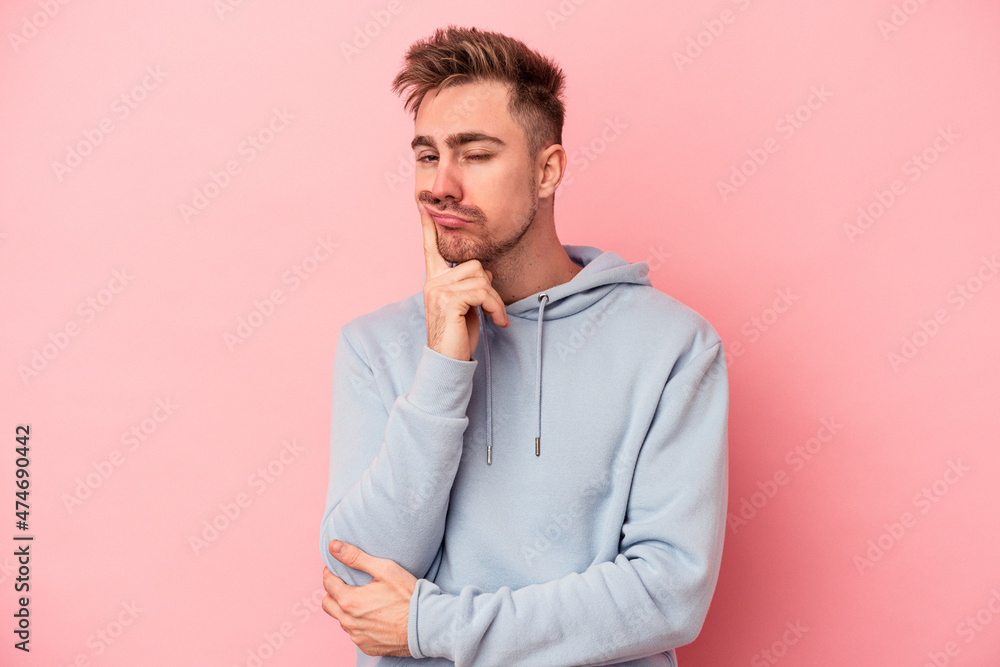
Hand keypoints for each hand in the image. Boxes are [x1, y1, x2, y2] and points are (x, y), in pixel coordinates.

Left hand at [322, 540, 416, 656]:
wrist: (427, 625)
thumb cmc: (408, 596)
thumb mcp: (384, 569)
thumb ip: (356, 557)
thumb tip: (333, 546)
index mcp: (350, 601)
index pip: (328, 584)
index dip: (330, 572)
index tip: (336, 568)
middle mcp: (349, 622)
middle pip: (328, 604)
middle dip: (333, 592)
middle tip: (346, 584)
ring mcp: (358, 637)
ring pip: (341, 620)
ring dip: (345, 609)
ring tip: (362, 600)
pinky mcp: (367, 647)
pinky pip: (355, 634)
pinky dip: (359, 624)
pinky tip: (373, 616)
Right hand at [421, 208, 508, 360]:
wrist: (447, 362)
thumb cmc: (458, 336)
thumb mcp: (466, 306)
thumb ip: (471, 285)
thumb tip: (486, 272)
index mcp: (434, 280)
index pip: (430, 248)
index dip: (428, 227)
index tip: (423, 205)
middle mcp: (432, 282)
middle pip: (475, 265)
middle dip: (490, 288)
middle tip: (494, 309)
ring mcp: (438, 290)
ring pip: (481, 278)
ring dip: (495, 299)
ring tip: (495, 317)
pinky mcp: (449, 300)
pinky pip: (483, 292)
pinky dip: (496, 307)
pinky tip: (498, 322)